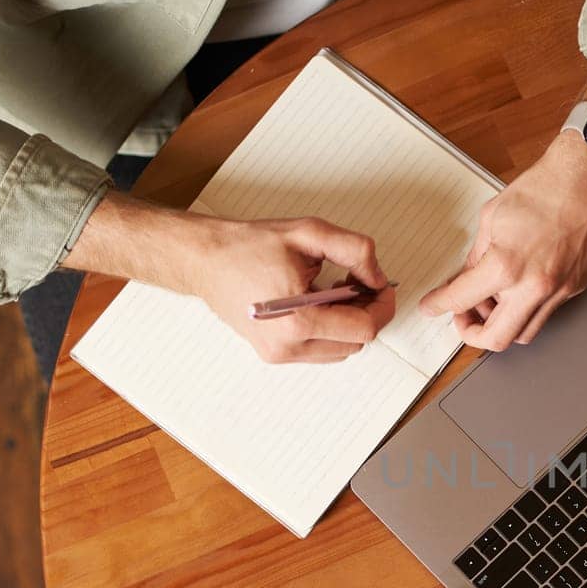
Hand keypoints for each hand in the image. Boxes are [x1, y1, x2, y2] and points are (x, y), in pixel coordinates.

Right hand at [67, 195, 395, 363]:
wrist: (203, 259)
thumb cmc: (249, 244)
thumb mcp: (310, 233)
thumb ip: (355, 251)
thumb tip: (378, 277)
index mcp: (298, 320)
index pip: (364, 328)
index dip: (382, 306)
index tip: (384, 286)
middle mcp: (287, 346)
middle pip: (356, 342)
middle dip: (366, 312)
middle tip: (356, 282)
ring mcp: (279, 354)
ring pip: (340, 350)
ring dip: (349, 323)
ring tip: (333, 290)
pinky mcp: (273, 354)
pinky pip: (320, 350)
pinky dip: (330, 329)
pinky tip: (318, 302)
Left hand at [417, 132, 586, 349]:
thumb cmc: (545, 188)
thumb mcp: (493, 217)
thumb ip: (477, 255)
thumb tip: (468, 278)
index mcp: (507, 266)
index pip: (462, 300)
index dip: (439, 305)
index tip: (432, 306)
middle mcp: (535, 287)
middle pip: (496, 339)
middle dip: (472, 333)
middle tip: (464, 318)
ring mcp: (559, 291)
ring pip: (525, 333)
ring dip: (503, 324)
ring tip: (493, 301)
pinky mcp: (575, 287)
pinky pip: (546, 312)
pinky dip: (526, 308)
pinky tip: (519, 288)